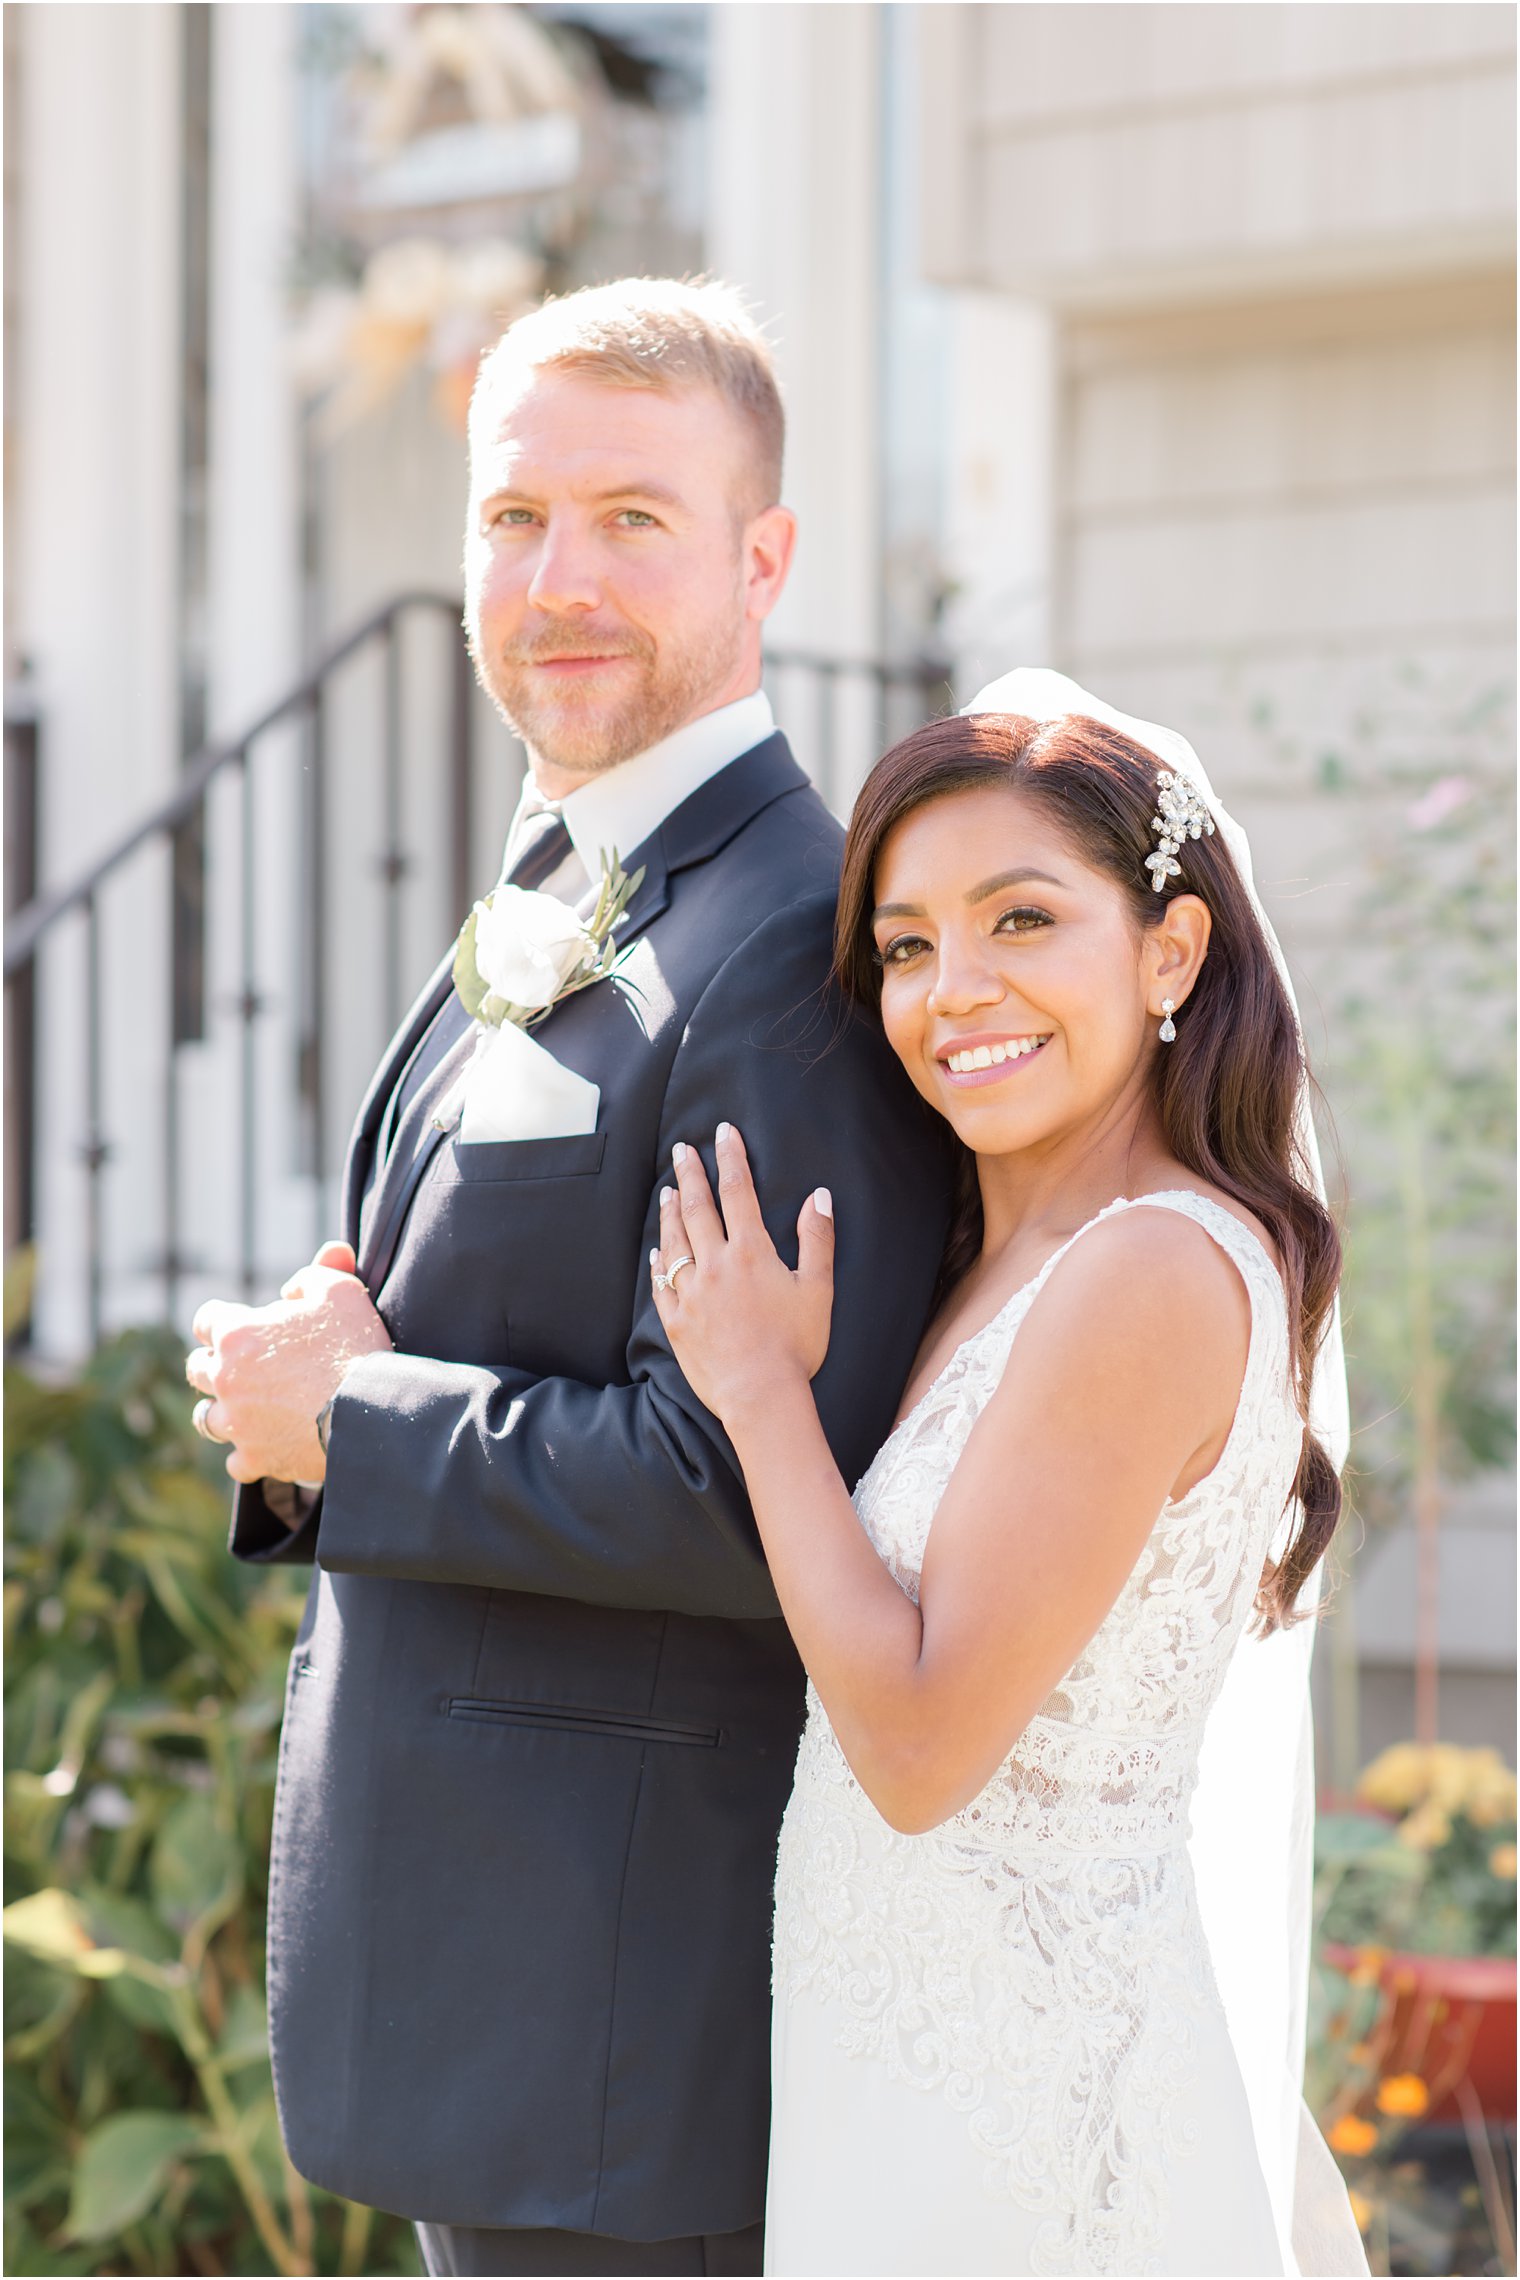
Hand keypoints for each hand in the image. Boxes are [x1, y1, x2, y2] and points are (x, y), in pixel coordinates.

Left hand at [185, 1240, 391, 1484]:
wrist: (372, 1410)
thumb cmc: (354, 1345)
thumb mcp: (340, 1291)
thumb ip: (314, 1274)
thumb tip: (295, 1285)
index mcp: (237, 1334)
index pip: (206, 1320)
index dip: (224, 1319)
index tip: (241, 1324)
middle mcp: (226, 1379)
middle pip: (196, 1369)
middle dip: (215, 1364)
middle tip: (241, 1366)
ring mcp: (238, 1423)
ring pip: (206, 1418)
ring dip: (221, 1410)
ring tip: (242, 1409)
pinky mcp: (257, 1458)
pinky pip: (237, 1461)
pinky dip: (247, 1454)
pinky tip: (264, 1447)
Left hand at [651, 1124, 833, 1430]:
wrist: (760, 1395)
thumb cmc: (795, 1345)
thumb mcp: (817, 1290)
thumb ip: (817, 1239)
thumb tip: (818, 1196)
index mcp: (751, 1252)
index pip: (738, 1191)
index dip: (731, 1157)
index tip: (724, 1132)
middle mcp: (715, 1265)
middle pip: (698, 1208)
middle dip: (690, 1173)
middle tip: (682, 1150)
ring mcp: (691, 1293)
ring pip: (674, 1241)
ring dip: (670, 1211)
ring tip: (667, 1189)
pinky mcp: (677, 1322)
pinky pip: (661, 1285)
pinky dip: (658, 1263)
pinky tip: (657, 1252)